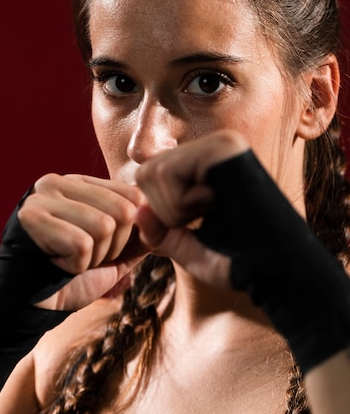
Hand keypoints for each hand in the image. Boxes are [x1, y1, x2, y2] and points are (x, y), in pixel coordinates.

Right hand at [18, 174, 148, 309]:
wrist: (29, 306)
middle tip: (86, 258)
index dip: (131, 233)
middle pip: (123, 212)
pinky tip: (57, 265)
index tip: (104, 248)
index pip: (134, 195)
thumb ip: (141, 232)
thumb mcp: (116, 251)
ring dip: (94, 257)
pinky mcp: (30, 217)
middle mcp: (58, 181)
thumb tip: (172, 220)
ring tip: (70, 260)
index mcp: (80, 183)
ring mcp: (42, 197)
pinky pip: (81, 244)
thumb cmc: (74, 277)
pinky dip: (76, 265)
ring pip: (104, 227)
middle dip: (114, 247)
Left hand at [135, 130, 247, 287]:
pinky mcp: (221, 147)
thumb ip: (161, 232)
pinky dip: (182, 202)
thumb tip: (137, 210)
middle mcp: (212, 147)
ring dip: (175, 209)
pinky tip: (215, 203)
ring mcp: (218, 143)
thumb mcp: (189, 249)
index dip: (162, 212)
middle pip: (147, 172)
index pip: (152, 178)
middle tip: (205, 218)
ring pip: (154, 172)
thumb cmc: (237, 262)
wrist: (277, 271)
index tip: (198, 224)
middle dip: (165, 211)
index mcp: (206, 167)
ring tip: (212, 211)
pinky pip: (169, 171)